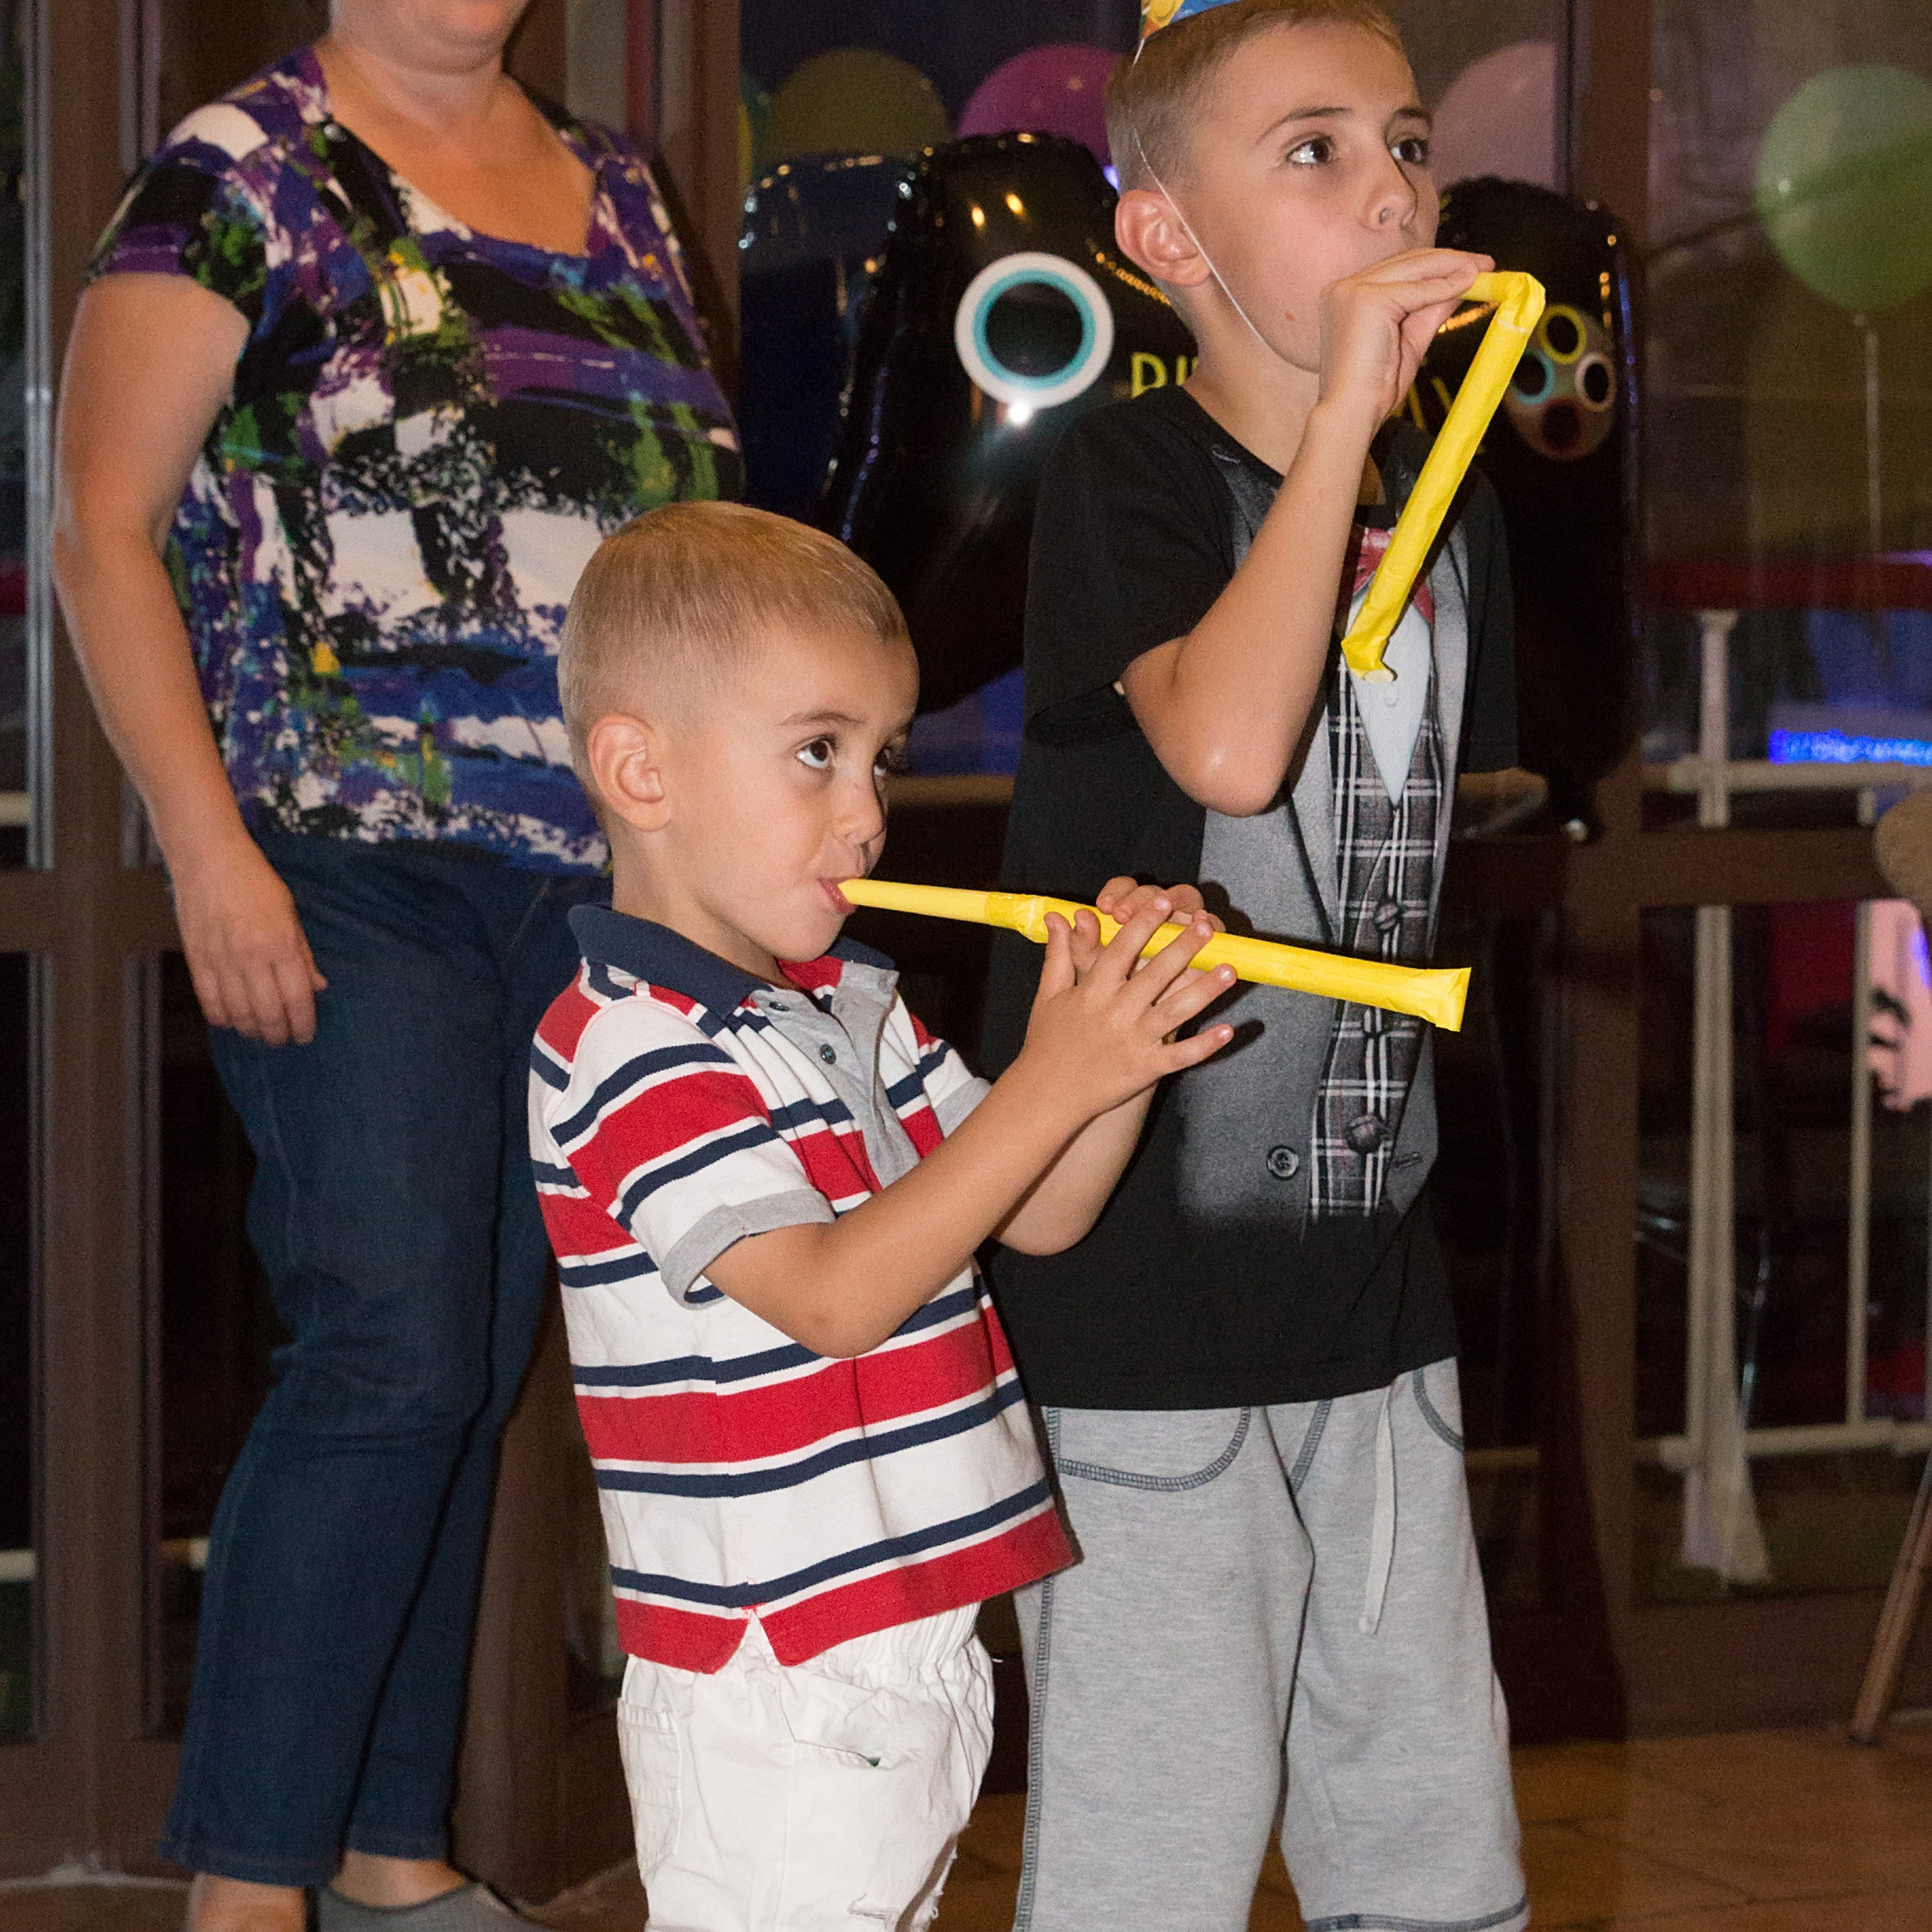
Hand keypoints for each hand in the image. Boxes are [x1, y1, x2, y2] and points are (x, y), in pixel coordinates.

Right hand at [170, 835, 327, 1045]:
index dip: (303, 1023)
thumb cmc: (255, 882)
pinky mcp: (196, 957)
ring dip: (251, 1029)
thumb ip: (303, 954)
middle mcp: (251, 955)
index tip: (305, 1035)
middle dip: (278, 1033)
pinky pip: (208, 999)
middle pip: (268, 1012)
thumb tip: (317, 987)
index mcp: (280, 943)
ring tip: (259, 1033)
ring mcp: (220, 958)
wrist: (209, 858)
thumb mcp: (290, 913)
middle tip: (282, 1039)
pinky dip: (221, 1016)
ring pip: (238, 1012)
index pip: (297, 997)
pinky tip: (230, 1021)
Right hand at [1017, 890, 1234, 1124]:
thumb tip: (1059, 916)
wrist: (1049, 1095)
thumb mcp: (1049, 994)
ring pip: (1177, 1010)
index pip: (1122, 948)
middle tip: (1206, 927)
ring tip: (1229, 970)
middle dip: (1184, 947)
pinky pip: (1181, 1055)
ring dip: (1205, 989)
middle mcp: (1116, 1012)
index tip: (1163, 901)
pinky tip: (1228, 1030)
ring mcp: (1134, 1041)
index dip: (1144, 922)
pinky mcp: (1146, 1068)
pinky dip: (1205, 1045)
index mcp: (1093, 991)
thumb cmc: (1048, 1042)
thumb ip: (1058, 953)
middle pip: (1156, 972)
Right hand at [1316, 248, 1492, 431]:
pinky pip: (1416, 289)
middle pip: (1406, 262)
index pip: (1398, 270)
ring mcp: (1352, 291)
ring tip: (1482, 269)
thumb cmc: (1373, 387)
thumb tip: (1460, 284)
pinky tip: (1469, 283)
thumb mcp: (1409, 338)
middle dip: (1449, 260)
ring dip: (1452, 267)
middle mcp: (1344, 288)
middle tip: (1485, 263)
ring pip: (1413, 269)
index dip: (1435, 265)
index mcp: (1347, 297)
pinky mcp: (1366, 299)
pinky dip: (1445, 286)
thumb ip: (1430, 308)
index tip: (1469, 268)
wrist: (1351, 412)